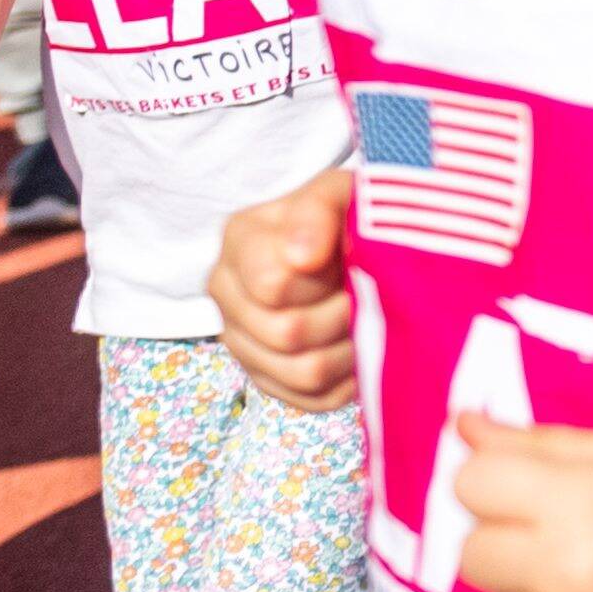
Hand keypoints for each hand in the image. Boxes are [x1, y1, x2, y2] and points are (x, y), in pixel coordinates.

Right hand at [215, 164, 359, 410]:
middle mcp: (227, 293)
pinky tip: (359, 346)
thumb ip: (317, 211)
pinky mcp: (270, 378)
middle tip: (365, 290)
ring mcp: (242, 341)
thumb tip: (302, 257)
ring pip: (305, 372)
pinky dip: (350, 378)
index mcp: (240, 241)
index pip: (273, 284)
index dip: (323, 278)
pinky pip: (315, 398)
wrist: (357, 243)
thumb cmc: (350, 215)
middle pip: (288, 332)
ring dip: (351, 347)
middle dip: (342, 312)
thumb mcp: (341, 193)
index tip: (347, 256)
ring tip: (365, 316)